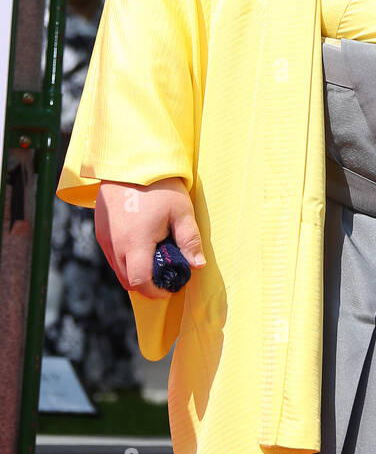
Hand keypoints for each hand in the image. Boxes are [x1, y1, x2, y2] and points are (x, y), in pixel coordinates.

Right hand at [94, 177, 205, 300]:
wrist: (131, 161)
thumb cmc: (159, 186)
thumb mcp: (181, 211)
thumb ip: (189, 240)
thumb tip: (198, 265)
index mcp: (135, 243)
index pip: (141, 283)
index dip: (156, 292)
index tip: (170, 287)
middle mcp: (115, 245)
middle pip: (128, 281)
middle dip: (147, 284)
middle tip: (166, 273)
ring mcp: (105, 239)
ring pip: (118, 269)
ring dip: (135, 271)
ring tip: (155, 256)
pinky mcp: (100, 230)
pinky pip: (111, 255)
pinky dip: (125, 259)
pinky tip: (141, 244)